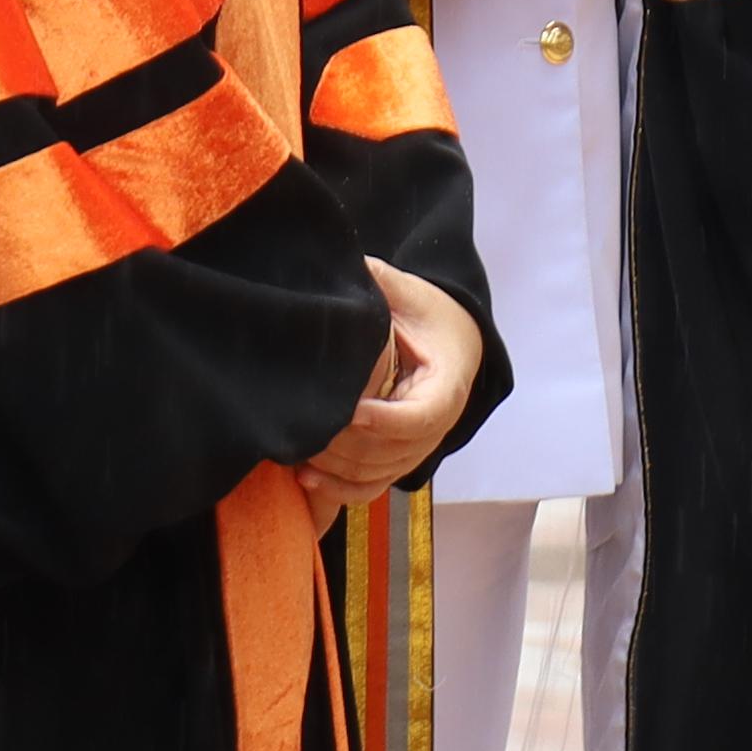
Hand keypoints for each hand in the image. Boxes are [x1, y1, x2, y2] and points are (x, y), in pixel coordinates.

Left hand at [299, 259, 485, 517]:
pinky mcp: (401, 460)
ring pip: (380, 473)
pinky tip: (305, 477)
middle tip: (305, 424)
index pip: (419, 416)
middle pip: (394, 451)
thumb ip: (378, 281)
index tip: (347, 410)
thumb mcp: (406, 292)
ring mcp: (421, 448)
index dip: (383, 420)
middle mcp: (441, 424)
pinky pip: (373, 487)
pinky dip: (340, 489)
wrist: (454, 339)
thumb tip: (338, 261)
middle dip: (348, 444)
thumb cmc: (427, 312)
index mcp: (448, 383)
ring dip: (338, 467)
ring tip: (297, 447)